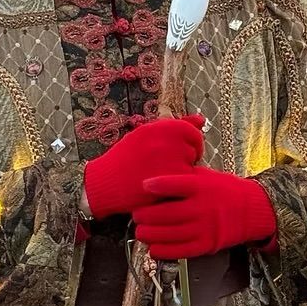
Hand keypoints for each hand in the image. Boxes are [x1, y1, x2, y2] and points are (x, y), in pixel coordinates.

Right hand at [83, 114, 205, 217]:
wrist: (104, 182)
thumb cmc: (126, 158)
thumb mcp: (145, 135)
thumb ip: (176, 126)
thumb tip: (201, 119)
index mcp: (159, 127)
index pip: (191, 131)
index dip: (190, 143)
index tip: (183, 151)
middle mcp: (165, 140)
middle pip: (193, 149)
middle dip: (187, 158)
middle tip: (168, 166)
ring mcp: (168, 160)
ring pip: (191, 166)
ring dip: (182, 172)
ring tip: (161, 175)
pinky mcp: (170, 180)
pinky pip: (185, 182)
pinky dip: (177, 185)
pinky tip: (162, 186)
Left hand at [132, 167, 276, 259]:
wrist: (251, 209)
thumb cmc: (223, 190)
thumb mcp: (205, 176)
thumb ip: (183, 177)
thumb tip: (155, 176)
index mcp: (202, 187)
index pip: (176, 184)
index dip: (158, 185)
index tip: (143, 185)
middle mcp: (203, 207)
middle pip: (169, 213)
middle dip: (147, 216)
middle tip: (136, 215)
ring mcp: (205, 228)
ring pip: (172, 234)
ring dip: (151, 235)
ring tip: (140, 232)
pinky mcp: (207, 244)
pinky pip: (182, 251)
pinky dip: (164, 251)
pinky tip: (153, 248)